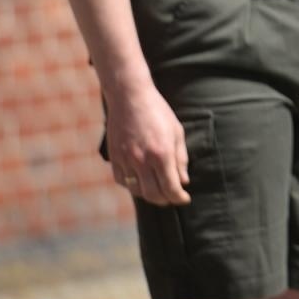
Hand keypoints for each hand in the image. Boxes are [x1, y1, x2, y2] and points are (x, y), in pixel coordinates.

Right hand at [106, 84, 189, 206]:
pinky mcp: (114, 158)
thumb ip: (180, 159)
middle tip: (172, 197)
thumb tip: (183, 181)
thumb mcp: (177, 133)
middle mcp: (142, 161)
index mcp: (162, 154)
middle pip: (153, 194)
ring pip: (137, 190)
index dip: (179, 198)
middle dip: (165, 200)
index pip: (171, 188)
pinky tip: (141, 180)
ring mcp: (126, 160)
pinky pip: (122, 181)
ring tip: (158, 189)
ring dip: (149, 194)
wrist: (130, 97)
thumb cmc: (158, 112)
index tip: (184, 199)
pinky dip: (133, 185)